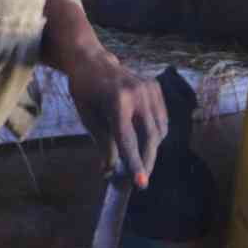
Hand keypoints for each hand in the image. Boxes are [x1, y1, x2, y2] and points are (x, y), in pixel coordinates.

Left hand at [68, 48, 167, 185]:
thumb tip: (110, 171)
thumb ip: (103, 144)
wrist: (92, 62)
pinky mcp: (155, 87)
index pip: (128, 139)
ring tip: (139, 159)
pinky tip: (144, 139)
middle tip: (141, 181)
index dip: (134, 164)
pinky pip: (162, 119)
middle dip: (147, 161)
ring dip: (151, 149)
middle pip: (149, 136)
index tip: (141, 184)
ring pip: (159, 130)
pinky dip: (155, 133)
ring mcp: (149, 88)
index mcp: (116, 100)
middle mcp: (137, 93)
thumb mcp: (88, 118)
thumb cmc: (86, 92)